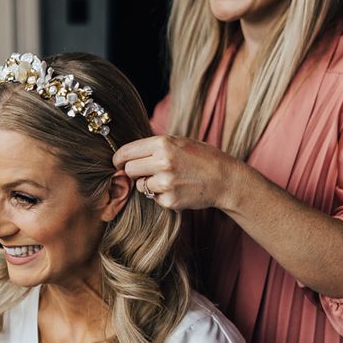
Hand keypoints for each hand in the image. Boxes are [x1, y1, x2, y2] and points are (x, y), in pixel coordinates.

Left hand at [113, 135, 237, 209]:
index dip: (118, 159)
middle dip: (134, 172)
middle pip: (130, 170)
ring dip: (149, 184)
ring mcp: (166, 183)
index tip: (118, 163)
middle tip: (146, 172)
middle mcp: (162, 162)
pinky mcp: (169, 200)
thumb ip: (154, 147)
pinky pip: (154, 198)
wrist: (224, 179)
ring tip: (169, 179)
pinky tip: (177, 189)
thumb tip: (126, 155)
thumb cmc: (201, 158)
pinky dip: (161, 196)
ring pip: (141, 186)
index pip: (126, 152)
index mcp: (162, 143)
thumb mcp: (178, 142)